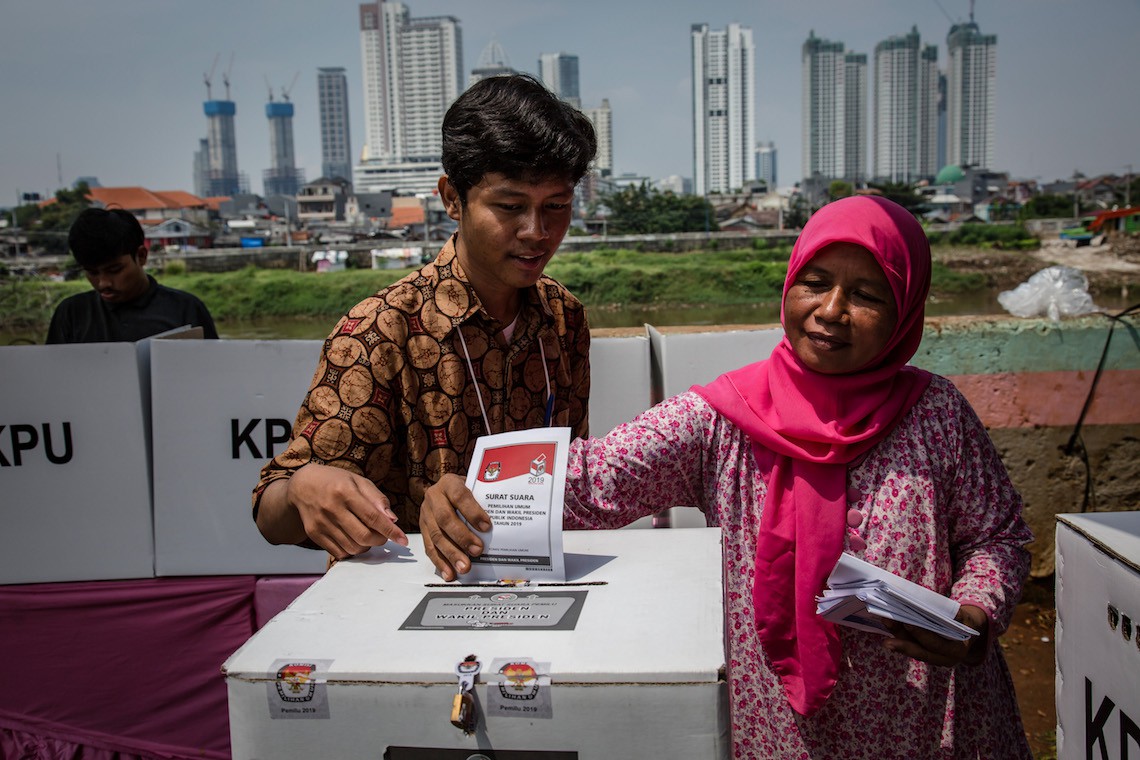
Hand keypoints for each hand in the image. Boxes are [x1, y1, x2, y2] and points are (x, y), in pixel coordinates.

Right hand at [285, 463, 407, 558]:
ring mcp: (321, 523)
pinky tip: (353, 539)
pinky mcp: (313, 534)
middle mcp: (331, 508)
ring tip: (367, 534)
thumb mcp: (359, 481)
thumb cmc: (336, 481)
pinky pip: (339, 552)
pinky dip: (352, 550)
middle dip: (380, 540)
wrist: (303, 485)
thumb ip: (377, 500)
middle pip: (364, 536)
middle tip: (383, 535)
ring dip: (367, 546)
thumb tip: (393, 520)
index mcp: (345, 491)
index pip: (373, 517)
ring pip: (353, 547)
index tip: (403, 540)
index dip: (390, 531)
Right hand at [419, 473, 490, 580]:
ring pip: (436, 536)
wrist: (444, 490)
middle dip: (462, 537)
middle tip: (477, 551)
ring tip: (464, 567)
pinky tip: (450, 572)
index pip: (460, 496)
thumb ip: (482, 500)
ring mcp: (426, 514)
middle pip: (445, 519)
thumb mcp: (473, 488)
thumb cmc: (464, 491)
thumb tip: (502, 521)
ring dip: (451, 554)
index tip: (487, 526)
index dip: (473, 512)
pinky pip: (429, 547)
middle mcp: (433, 498)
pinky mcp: (423, 530)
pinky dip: (440, 562)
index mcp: (449, 483)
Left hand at [881, 604, 989, 666]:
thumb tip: (953, 613)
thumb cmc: (966, 622)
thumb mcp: (967, 618)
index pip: (936, 645)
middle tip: (886, 640)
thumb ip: (960, 616)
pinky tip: (888, 623)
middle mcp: (943, 658)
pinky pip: (910, 644)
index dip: (922, 635)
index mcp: (956, 652)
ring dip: (897, 637)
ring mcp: (932, 657)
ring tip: (884, 622)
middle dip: (903, 645)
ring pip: (912, 648)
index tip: (909, 624)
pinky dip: (899, 634)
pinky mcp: (923, 651)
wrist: (968, 631)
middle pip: (920, 652)